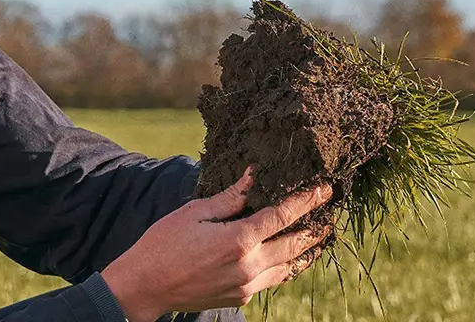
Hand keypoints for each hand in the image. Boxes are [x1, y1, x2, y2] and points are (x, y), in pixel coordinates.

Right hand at [101, 169, 332, 320]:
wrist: (144, 287)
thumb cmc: (163, 245)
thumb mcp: (194, 213)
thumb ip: (229, 198)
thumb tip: (254, 177)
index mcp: (238, 240)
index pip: (283, 215)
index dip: (306, 201)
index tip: (324, 189)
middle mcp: (249, 266)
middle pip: (295, 244)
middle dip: (315, 228)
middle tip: (330, 215)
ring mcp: (247, 285)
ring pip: (288, 267)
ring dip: (305, 251)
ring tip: (318, 238)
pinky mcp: (241, 297)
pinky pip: (271, 280)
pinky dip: (284, 267)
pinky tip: (288, 258)